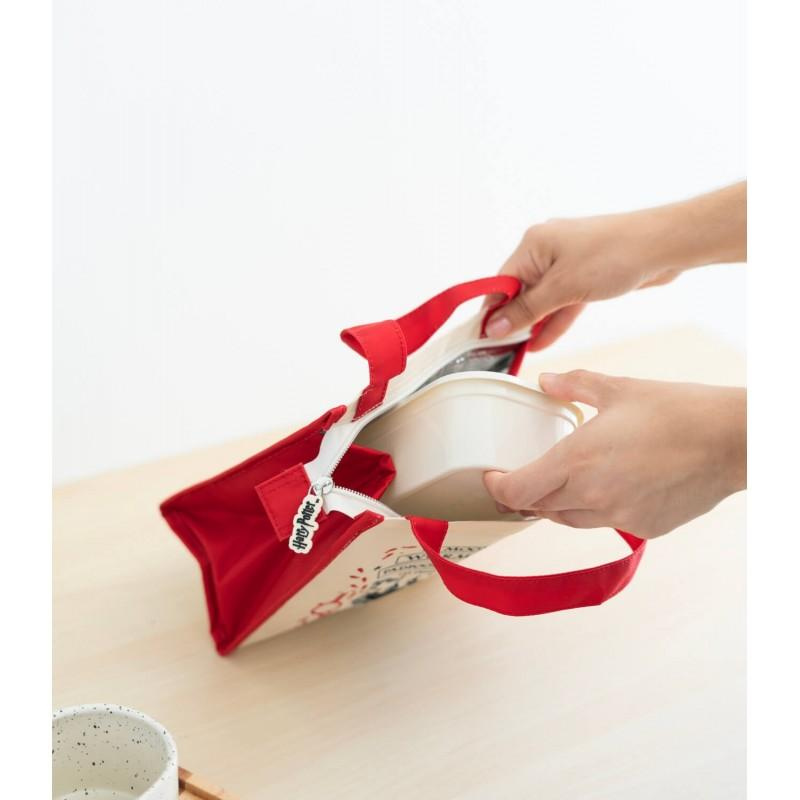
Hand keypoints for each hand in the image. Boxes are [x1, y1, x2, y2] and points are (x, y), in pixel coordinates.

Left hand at [483, 370, 745, 537]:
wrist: (732, 442)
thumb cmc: (677, 411)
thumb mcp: (618, 389)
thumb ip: (574, 386)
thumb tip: (545, 382)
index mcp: (577, 461)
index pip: (518, 491)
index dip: (497, 488)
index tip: (492, 478)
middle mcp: (592, 496)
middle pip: (539, 508)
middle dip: (526, 495)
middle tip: (523, 476)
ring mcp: (619, 517)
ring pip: (569, 520)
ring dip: (557, 504)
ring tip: (562, 481)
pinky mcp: (644, 528)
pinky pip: (605, 523)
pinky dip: (597, 509)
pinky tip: (610, 486)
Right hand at [486, 183, 746, 348]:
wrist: (664, 245)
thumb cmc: (614, 255)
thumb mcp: (563, 288)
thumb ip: (527, 310)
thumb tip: (494, 326)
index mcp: (533, 244)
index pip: (501, 283)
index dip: (492, 312)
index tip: (483, 339)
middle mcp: (546, 249)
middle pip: (520, 292)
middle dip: (513, 321)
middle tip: (502, 351)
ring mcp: (567, 262)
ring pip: (543, 299)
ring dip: (534, 325)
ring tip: (520, 352)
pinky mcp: (585, 274)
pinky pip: (562, 300)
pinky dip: (554, 320)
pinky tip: (542, 341)